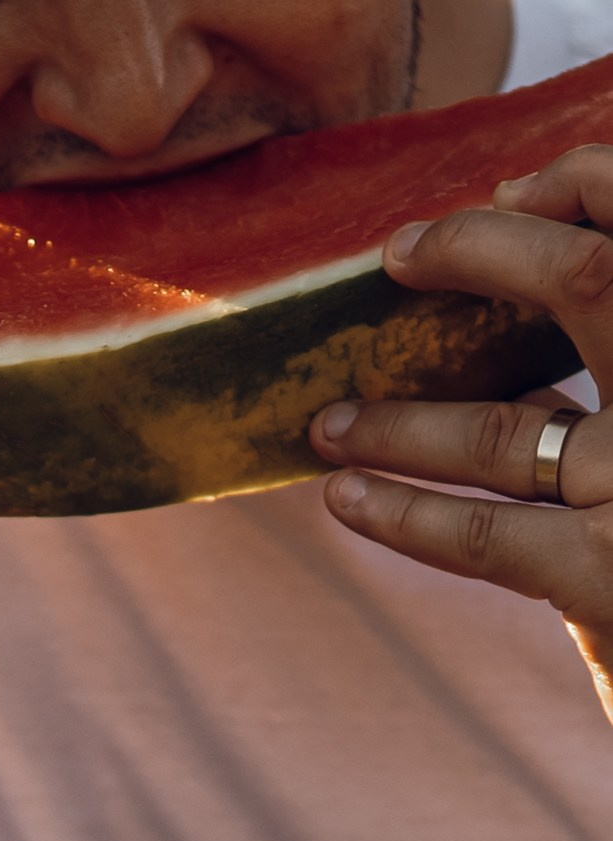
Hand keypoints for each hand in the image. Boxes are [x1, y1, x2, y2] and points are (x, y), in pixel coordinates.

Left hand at [313, 149, 612, 712]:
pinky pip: (481, 536)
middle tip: (401, 252)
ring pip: (504, 428)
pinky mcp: (608, 577)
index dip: (588, 189)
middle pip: (588, 282)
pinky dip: (402, 513)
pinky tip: (344, 498)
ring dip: (399, 421)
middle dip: (486, 250)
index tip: (515, 191)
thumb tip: (536, 338)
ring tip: (329, 423)